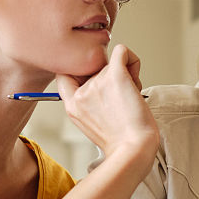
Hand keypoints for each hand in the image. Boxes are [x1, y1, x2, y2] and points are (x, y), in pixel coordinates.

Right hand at [56, 43, 158, 160]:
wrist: (134, 148)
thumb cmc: (122, 141)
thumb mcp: (92, 124)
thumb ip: (90, 103)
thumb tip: (101, 82)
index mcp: (72, 106)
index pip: (63, 75)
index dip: (79, 73)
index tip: (94, 81)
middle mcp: (81, 93)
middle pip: (93, 68)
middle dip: (109, 77)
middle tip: (120, 97)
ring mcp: (97, 82)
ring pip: (110, 62)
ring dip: (125, 75)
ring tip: (131, 97)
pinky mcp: (116, 76)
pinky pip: (121, 51)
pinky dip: (132, 59)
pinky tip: (135, 76)